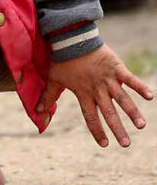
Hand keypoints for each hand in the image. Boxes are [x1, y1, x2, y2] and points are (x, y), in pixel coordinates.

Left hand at [38, 45, 152, 146]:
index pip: (90, 117)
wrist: (71, 40)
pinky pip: (130, 79)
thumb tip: (37, 111)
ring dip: (132, 113)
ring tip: (141, 126)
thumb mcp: (53, 79)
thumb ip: (48, 96)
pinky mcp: (116, 68)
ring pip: (122, 99)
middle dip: (118, 129)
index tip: (104, 144)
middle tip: (126, 144)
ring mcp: (108, 79)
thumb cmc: (62, 60)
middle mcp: (97, 89)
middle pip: (109, 113)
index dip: (97, 131)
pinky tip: (150, 96)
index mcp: (83, 94)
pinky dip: (140, 87)